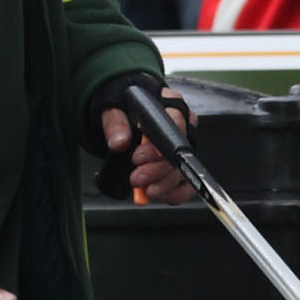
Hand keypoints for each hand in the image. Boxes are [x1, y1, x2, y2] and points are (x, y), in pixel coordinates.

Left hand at [88, 82, 195, 203]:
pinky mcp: (181, 163)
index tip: (139, 157)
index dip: (158, 143)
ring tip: (145, 190)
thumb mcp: (112, 106)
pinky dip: (174, 193)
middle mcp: (182, 124)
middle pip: (180, 149)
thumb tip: (119, 143)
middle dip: (158, 168)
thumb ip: (115, 122)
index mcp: (169, 103)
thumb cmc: (123, 105)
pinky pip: (186, 182)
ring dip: (164, 183)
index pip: (174, 122)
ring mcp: (183, 145)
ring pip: (183, 168)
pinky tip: (159, 195)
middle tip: (137, 178)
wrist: (124, 112)